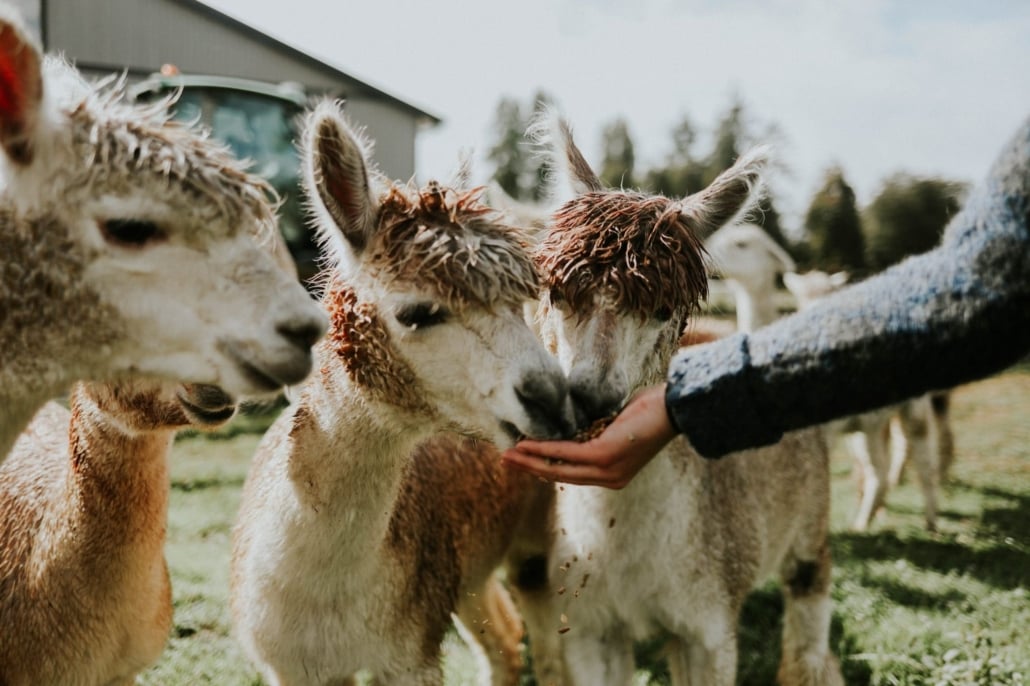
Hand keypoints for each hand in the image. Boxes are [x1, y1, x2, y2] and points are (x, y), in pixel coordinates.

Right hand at [501, 384, 677, 488]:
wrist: (675, 407)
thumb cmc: (651, 411)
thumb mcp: (619, 427)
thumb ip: (599, 433)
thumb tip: (578, 429)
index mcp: (613, 474)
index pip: (573, 474)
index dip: (546, 468)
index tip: (525, 461)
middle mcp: (610, 478)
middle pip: (561, 476)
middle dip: (531, 468)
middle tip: (507, 461)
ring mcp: (608, 470)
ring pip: (560, 468)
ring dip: (531, 460)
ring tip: (509, 454)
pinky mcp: (605, 456)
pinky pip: (567, 454)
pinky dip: (544, 449)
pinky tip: (527, 445)